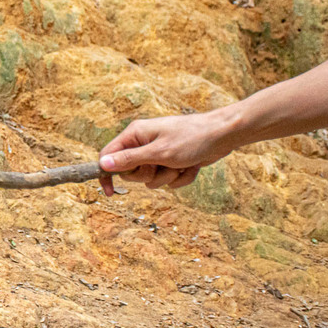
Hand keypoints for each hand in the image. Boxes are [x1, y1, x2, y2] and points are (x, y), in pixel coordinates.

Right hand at [97, 112, 233, 195]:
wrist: (223, 135)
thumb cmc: (191, 138)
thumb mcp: (159, 152)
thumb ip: (130, 159)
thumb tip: (103, 164)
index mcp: (135, 134)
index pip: (109, 156)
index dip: (107, 174)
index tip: (110, 192)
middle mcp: (143, 143)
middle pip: (130, 171)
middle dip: (147, 175)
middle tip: (160, 165)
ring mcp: (158, 153)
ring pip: (151, 179)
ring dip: (167, 177)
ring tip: (181, 164)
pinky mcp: (172, 161)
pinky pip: (168, 179)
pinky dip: (180, 177)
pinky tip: (192, 165)